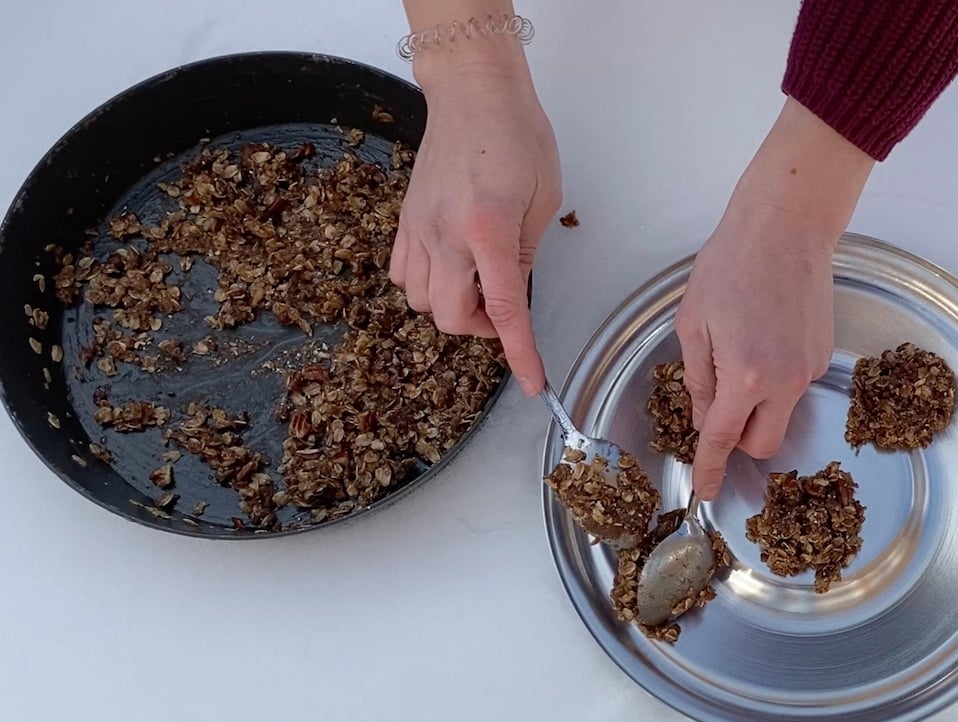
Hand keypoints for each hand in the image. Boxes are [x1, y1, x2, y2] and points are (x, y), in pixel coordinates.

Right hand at [389, 45, 560, 394]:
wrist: (472, 92)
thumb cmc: (516, 134)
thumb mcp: (543, 199)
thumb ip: (526, 254)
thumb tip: (514, 295)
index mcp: (489, 227)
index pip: (505, 308)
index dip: (519, 353)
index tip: (534, 382)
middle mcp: (446, 232)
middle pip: (451, 316)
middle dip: (481, 326)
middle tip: (505, 308)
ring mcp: (419, 227)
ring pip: (422, 302)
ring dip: (454, 306)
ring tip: (479, 284)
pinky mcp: (405, 220)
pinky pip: (405, 276)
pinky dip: (427, 286)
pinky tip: (451, 268)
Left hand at [677, 99, 874, 499]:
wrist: (787, 227)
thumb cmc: (732, 263)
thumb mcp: (694, 322)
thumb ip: (697, 378)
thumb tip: (702, 418)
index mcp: (744, 375)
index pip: (722, 439)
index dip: (710, 469)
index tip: (706, 490)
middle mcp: (784, 381)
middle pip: (763, 444)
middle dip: (738, 441)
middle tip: (717, 408)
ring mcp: (809, 369)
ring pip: (780, 415)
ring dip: (756, 405)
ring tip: (739, 351)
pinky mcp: (823, 356)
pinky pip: (793, 387)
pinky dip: (774, 380)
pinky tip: (762, 337)